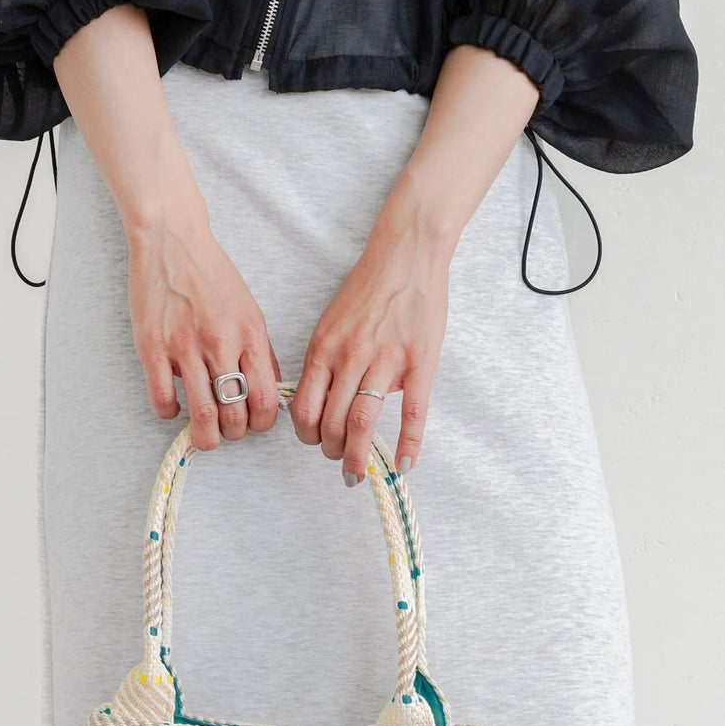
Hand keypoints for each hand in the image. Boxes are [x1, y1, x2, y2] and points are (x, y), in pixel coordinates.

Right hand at [128, 213, 281, 450]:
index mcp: (249, 336)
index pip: (265, 400)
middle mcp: (220, 343)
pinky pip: (163, 401)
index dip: (262, 423)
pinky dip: (170, 414)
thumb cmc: (211, 275)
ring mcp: (185, 347)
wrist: (172, 241)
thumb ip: (260, 352)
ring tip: (205, 434)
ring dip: (206, 436)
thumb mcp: (250, 311)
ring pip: (203, 416)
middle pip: (235, 415)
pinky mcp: (152, 348)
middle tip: (228, 430)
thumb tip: (268, 391)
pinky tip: (174, 408)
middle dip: (235, 433)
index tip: (254, 423)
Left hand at [287, 200, 452, 480]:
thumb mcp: (332, 322)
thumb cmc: (369, 288)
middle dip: (331, 451)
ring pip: (362, 422)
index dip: (307, 435)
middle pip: (331, 422)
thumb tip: (326, 399)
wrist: (407, 254)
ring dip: (357, 456)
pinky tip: (405, 465)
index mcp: (324, 348)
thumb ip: (326, 361)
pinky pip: (413, 413)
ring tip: (357, 472)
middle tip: (339, 461)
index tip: (314, 442)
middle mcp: (350, 357)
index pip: (305, 408)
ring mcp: (386, 361)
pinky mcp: (419, 363)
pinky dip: (408, 444)